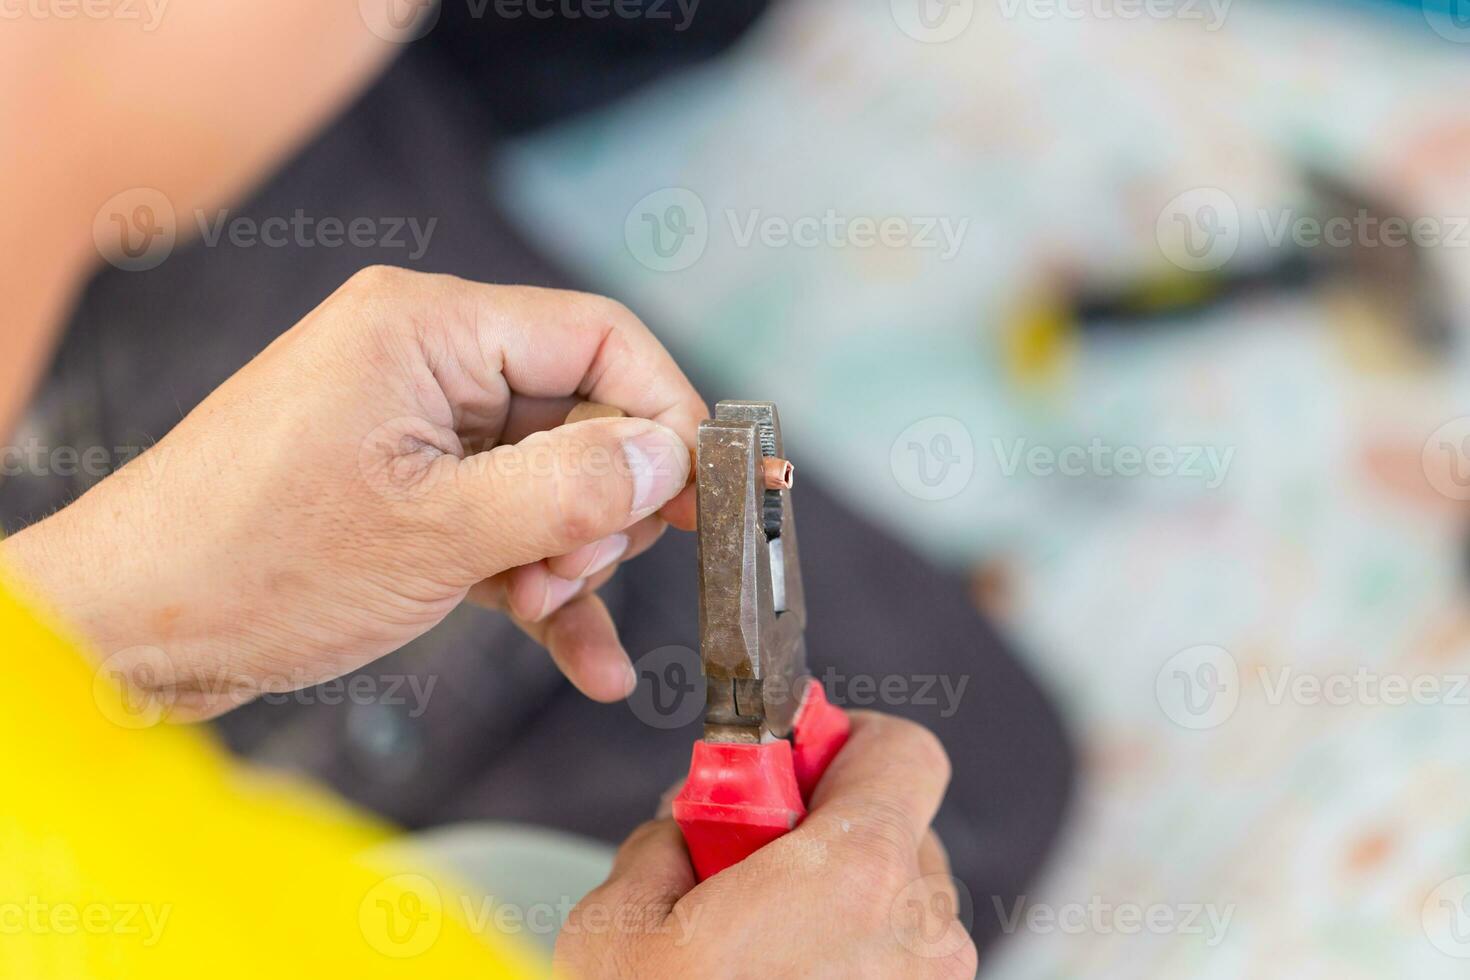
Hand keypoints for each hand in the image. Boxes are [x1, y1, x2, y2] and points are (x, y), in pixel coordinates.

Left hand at [2, 266, 706, 717]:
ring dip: (568, 554)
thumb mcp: (434, 533)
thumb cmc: (249, 563)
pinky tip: (582, 656)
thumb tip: (668, 458)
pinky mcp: (406, 494)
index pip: (597, 336)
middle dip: (599, 503)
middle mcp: (424, 364)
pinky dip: (541, 584)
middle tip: (578, 567)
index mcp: (427, 330)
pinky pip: (505, 524)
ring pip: (549, 478)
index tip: (705, 489)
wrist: (128, 631)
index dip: (665, 410)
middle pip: (581, 411)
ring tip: (543, 607)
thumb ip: (567, 490)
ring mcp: (414, 432)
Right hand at [555, 713, 977, 978]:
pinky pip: (898, 966)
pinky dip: (851, 959)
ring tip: (757, 950)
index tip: (792, 764)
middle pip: (898, 828)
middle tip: (746, 866)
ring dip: (840, 903)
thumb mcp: (618, 923)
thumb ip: (670, 835)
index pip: (904, 753)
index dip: (846, 743)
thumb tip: (698, 816)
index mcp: (854, 875)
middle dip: (826, 828)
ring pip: (900, 904)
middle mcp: (918, 934)